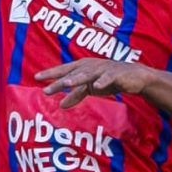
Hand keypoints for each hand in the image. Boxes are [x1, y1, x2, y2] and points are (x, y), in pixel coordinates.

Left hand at [35, 58, 152, 109]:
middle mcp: (91, 66)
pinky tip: (97, 86)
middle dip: (59, 81)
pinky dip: (103, 80)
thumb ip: (76, 95)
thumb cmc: (109, 80)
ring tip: (67, 83)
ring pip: (88, 74)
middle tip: (46, 89)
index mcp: (83, 67)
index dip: (51, 73)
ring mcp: (104, 69)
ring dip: (77, 78)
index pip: (64, 70)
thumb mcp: (90, 88)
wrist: (134, 76)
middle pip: (72, 74)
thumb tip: (60, 105)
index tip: (36, 77)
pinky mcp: (117, 74)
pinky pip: (109, 78)